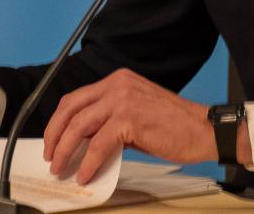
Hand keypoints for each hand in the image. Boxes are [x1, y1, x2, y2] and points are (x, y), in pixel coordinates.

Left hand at [42, 69, 216, 183]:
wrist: (203, 130)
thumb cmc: (175, 125)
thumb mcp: (136, 115)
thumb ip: (110, 122)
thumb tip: (86, 142)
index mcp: (118, 80)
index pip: (76, 98)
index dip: (59, 121)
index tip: (53, 140)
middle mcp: (117, 84)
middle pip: (70, 108)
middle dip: (54, 135)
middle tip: (50, 155)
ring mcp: (122, 100)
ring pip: (79, 125)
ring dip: (65, 150)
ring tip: (61, 167)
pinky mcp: (129, 119)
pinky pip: (98, 144)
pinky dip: (88, 162)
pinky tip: (86, 173)